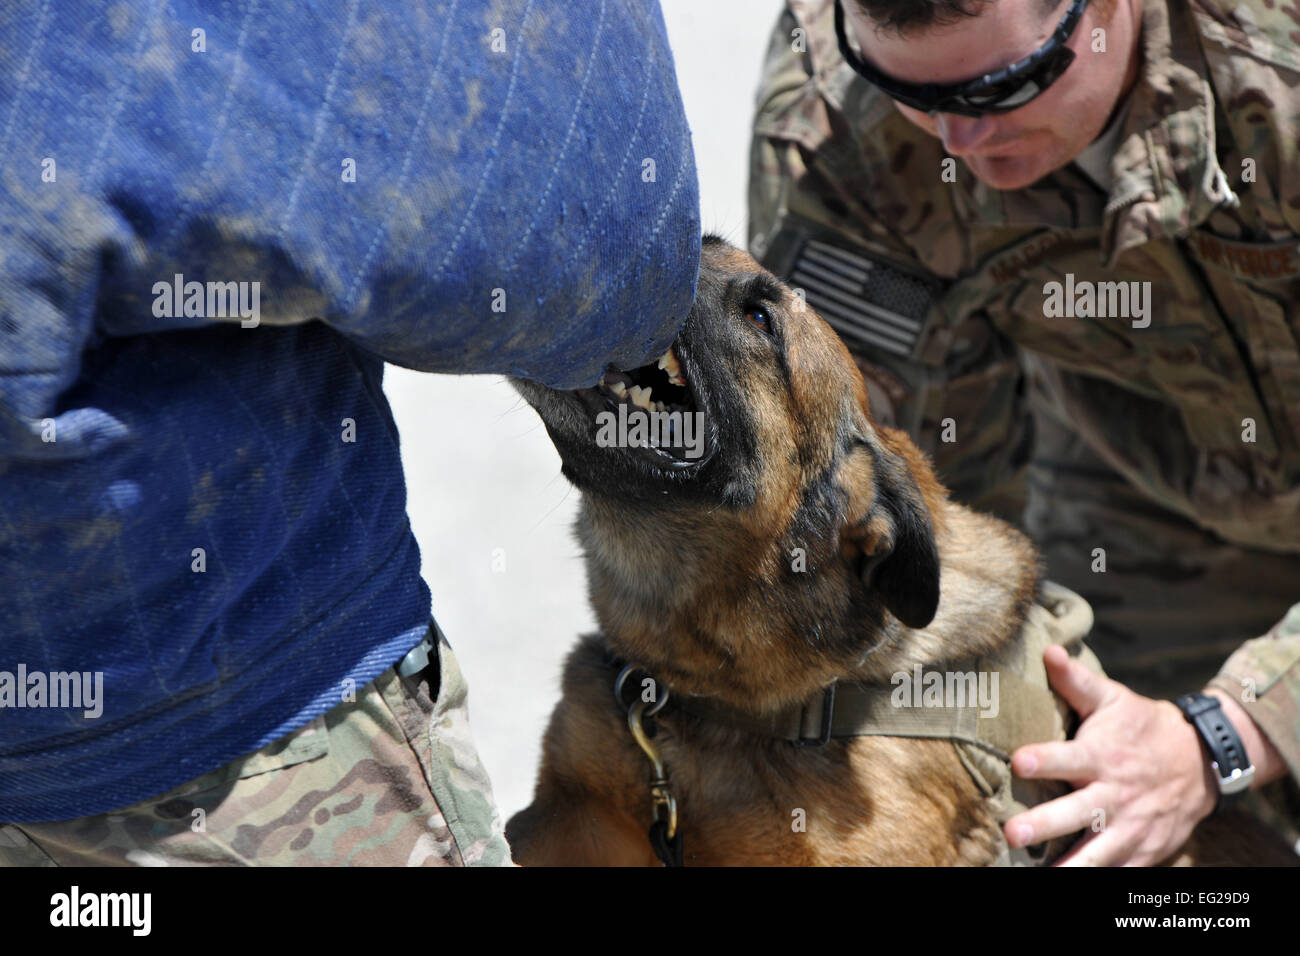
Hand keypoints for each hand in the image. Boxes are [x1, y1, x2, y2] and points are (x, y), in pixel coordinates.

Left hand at [1003, 644, 1218, 865]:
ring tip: (1040, 876)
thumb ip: (1076, 681)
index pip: (1070, 757)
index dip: (1044, 759)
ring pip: (1097, 852)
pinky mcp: (1143, 851)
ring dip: (1070, 865)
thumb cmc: (1141, 727)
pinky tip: (1069, 884)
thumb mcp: (1113, 699)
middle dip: (1045, 824)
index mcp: (1103, 756)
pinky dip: (1100, 878)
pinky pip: (1120, 871)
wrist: (1201, 762)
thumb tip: (1047, 650)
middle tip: (1012, 832)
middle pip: (1077, 812)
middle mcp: (1115, 794)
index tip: (1017, 761)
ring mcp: (1130, 827)